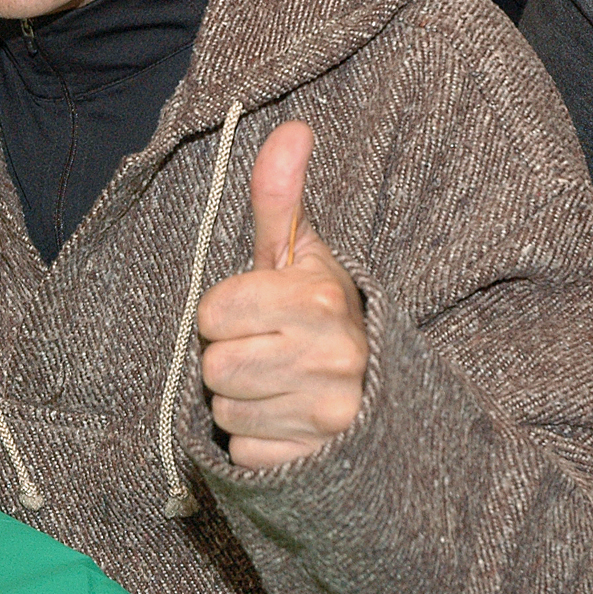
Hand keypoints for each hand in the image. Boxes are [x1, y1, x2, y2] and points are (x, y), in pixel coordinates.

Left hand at [197, 121, 366, 467]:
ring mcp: (325, 420)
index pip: (212, 313)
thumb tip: (291, 127)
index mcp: (320, 303)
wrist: (380, 396)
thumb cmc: (323, 315)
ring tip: (278, 384)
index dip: (226, 312)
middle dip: (230, 356)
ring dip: (240, 399)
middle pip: (214, 365)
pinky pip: (242, 452)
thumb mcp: (302, 255)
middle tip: (267, 351)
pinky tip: (286, 421)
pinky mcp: (314, 466)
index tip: (258, 313)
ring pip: (224, 410)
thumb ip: (281, 198)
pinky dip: (256, 439)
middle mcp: (330, 361)